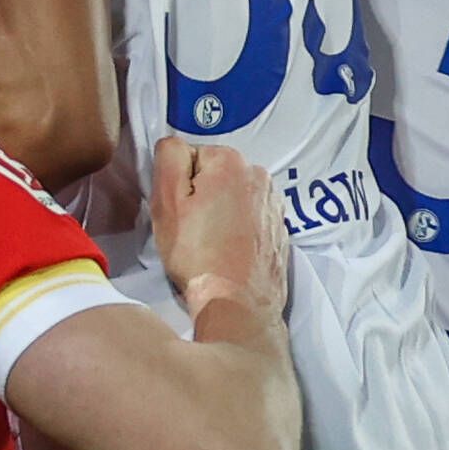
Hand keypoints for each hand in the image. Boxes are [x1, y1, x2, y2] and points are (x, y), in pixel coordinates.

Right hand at [150, 135, 287, 331]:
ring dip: (220, 212)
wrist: (238, 304)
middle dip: (201, 196)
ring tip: (210, 244)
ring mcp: (274, 202)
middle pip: (214, 175)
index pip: (189, 156)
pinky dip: (239, 229)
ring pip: (233, 196)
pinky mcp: (280, 228)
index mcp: (230, 161)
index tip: (178, 212)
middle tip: (191, 230)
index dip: (178, 185)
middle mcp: (259, 174)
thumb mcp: (167, 202)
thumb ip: (168, 158)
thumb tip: (174, 145)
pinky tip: (228, 251)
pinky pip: (250, 217)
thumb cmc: (198, 256)